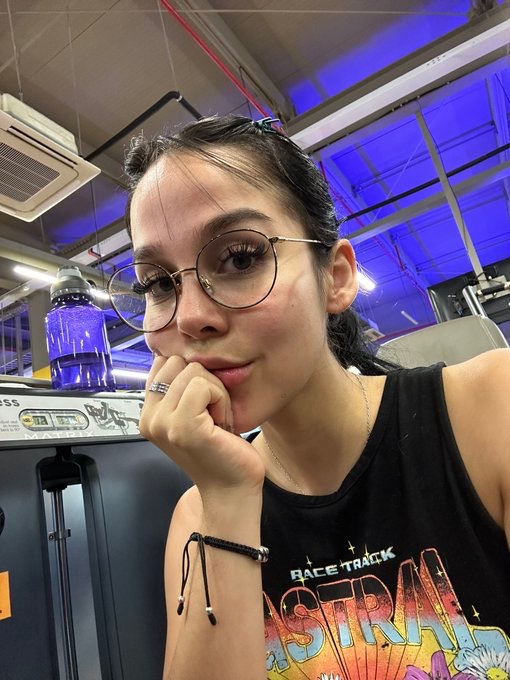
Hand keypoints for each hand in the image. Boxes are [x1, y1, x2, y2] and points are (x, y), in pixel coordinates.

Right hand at [140, 356, 265, 496]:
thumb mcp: (193, 411)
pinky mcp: (182, 427)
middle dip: (204, 381)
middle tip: (212, 414)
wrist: (232, 489)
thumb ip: (180, 386)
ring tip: (217, 421)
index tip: (202, 407)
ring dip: (216, 392)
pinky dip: (221, 400)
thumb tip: (181, 352)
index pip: (163, 362)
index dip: (191, 376)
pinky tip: (222, 425)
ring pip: (193, 371)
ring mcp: (162, 423)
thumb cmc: (220, 449)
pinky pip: (203, 385)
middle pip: (178, 362)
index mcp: (148, 413)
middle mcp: (149, 418)